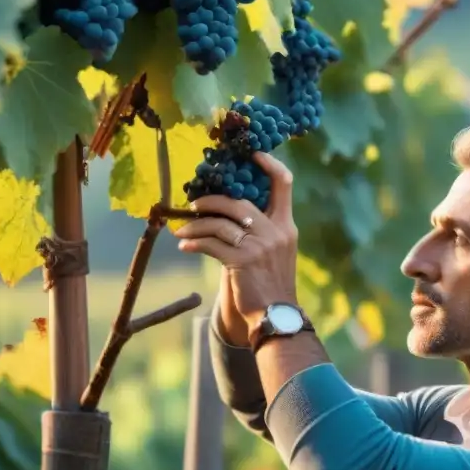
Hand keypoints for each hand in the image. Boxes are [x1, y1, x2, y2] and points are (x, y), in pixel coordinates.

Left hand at [174, 152, 298, 340]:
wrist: (276, 316)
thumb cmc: (271, 283)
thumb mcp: (277, 252)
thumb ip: (262, 230)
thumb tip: (230, 212)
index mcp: (286, 226)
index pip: (284, 183)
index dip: (269, 163)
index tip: (252, 154)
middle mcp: (275, 231)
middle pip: (238, 202)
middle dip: (211, 201)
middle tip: (194, 206)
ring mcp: (260, 246)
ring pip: (219, 223)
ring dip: (196, 226)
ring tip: (182, 231)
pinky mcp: (242, 261)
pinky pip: (211, 244)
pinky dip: (194, 243)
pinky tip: (185, 245)